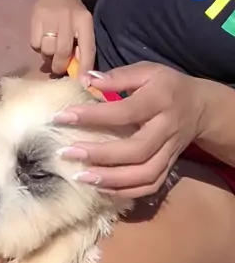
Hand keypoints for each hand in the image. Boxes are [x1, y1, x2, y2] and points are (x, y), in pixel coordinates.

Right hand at [30, 0, 95, 76]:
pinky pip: (35, 44)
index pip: (87, 48)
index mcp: (84, 22)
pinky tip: (42, 40)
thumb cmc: (74, 14)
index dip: (85, 68)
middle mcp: (68, 18)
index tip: (83, 84)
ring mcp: (50, 17)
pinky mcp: (35, 17)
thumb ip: (83, 48)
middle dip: (60, 65)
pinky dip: (38, 48)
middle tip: (59, 69)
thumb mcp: (83, 27)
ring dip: (48, 56)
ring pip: (47, 49)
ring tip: (51, 50)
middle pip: (62, 51)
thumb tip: (80, 76)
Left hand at [55, 62, 204, 197]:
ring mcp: (170, 152)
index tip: (62, 118)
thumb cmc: (166, 86)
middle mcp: (166, 129)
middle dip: (100, 155)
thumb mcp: (146, 71)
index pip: (124, 111)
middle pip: (136, 150)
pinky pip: (150, 186)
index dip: (92, 116)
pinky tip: (101, 189)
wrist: (200, 108)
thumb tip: (86, 80)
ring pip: (145, 174)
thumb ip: (118, 76)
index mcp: (160, 100)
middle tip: (67, 153)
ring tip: (82, 178)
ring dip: (112, 180)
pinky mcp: (169, 167)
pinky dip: (126, 192)